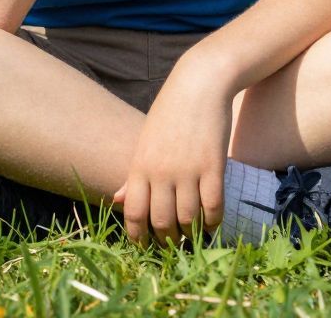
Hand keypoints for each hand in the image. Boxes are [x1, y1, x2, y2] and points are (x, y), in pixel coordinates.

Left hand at [114, 66, 232, 246]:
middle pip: (161, 222)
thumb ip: (134, 175)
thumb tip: (116, 201)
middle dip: (167, 240)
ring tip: (193, 236)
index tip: (145, 246)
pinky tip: (212, 223)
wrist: (199, 84)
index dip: (138, 237)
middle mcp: (161, 172)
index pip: (134, 213)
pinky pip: (213, 206)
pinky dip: (213, 222)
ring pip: (188, 219)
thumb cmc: (170, 112)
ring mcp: (189, 170)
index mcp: (140, 166)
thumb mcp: (145, 141)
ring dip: (191, 234)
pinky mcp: (213, 166)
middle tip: (173, 244)